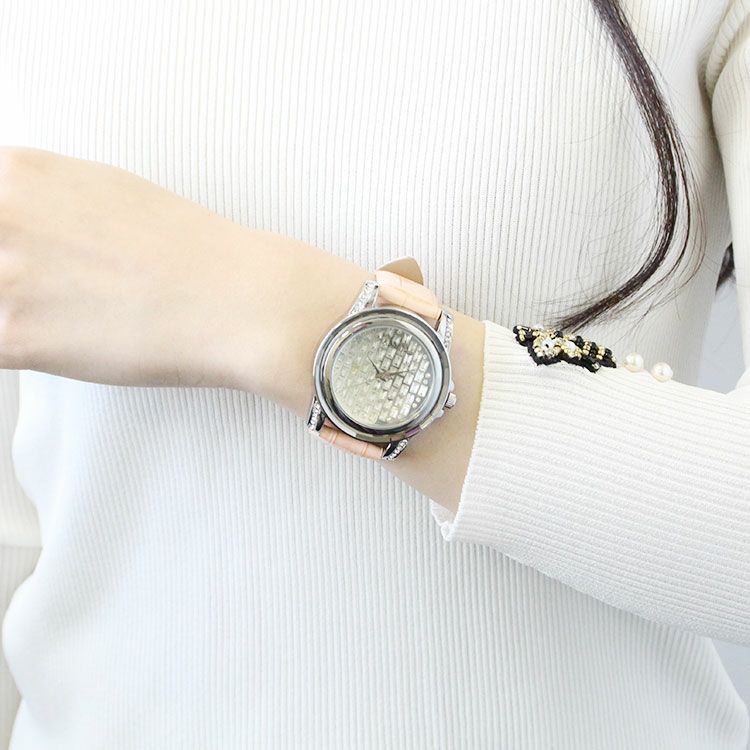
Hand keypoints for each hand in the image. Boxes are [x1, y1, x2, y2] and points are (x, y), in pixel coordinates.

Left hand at [0, 147, 367, 394]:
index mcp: (21, 172)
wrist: (240, 300)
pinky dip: (28, 351)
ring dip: (24, 316)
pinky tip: (72, 344)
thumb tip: (21, 225)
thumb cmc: (193, 250)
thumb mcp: (108, 192)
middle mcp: (3, 215)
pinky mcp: (19, 339)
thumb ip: (44, 202)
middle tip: (64, 292)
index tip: (32, 257)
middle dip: (16, 279)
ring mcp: (7, 278)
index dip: (11, 244)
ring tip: (77, 319)